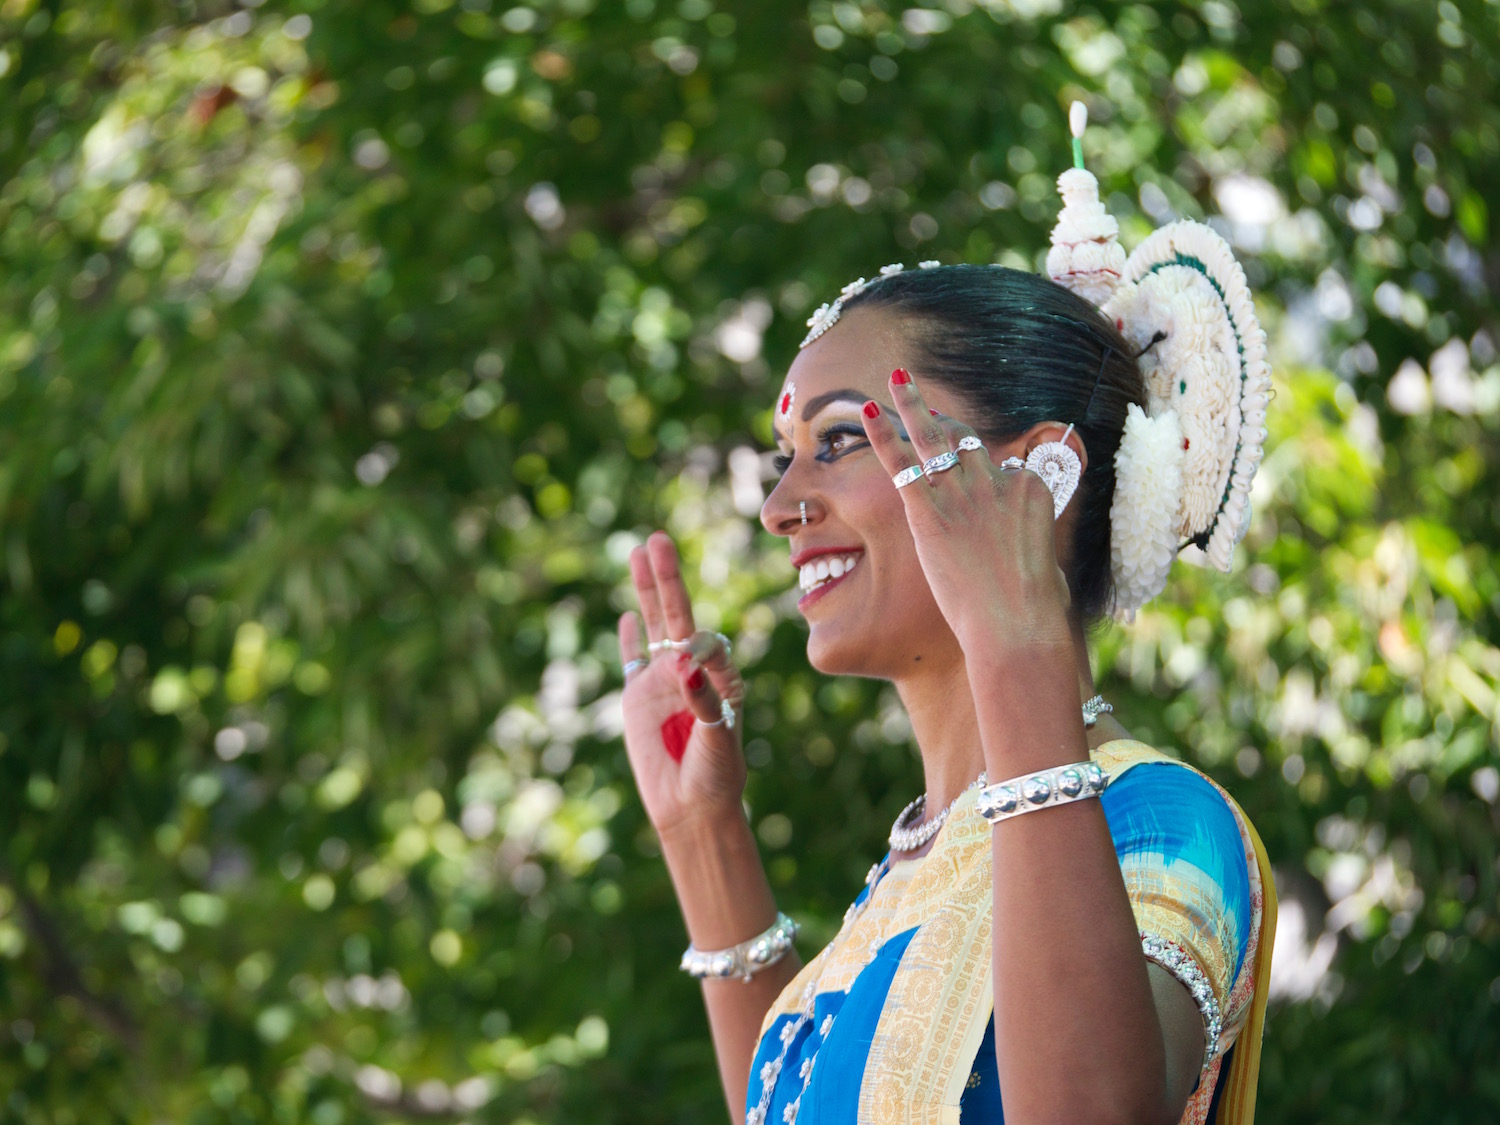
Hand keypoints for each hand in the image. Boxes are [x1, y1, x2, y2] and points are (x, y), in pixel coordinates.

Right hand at [617, 532, 746, 834]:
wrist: (690, 808)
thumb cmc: (716, 774)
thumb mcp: (719, 737)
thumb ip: (704, 701)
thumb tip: (683, 665)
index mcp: (720, 676)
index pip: (708, 643)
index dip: (699, 649)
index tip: (690, 669)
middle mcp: (692, 671)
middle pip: (678, 615)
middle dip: (668, 579)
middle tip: (658, 540)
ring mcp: (662, 682)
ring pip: (652, 626)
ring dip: (646, 591)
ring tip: (639, 551)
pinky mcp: (637, 698)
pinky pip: (632, 660)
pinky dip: (629, 638)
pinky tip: (627, 615)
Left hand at [861, 370, 1074, 652]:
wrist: (1017, 627)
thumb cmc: (1034, 611)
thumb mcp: (1046, 564)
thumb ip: (1029, 541)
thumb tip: (1026, 547)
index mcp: (1030, 492)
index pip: (1002, 467)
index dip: (984, 474)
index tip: (972, 480)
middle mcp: (997, 482)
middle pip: (966, 440)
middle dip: (943, 419)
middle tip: (923, 398)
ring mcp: (963, 494)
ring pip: (933, 439)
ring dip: (913, 406)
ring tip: (898, 380)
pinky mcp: (930, 512)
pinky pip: (901, 463)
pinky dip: (883, 435)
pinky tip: (868, 412)